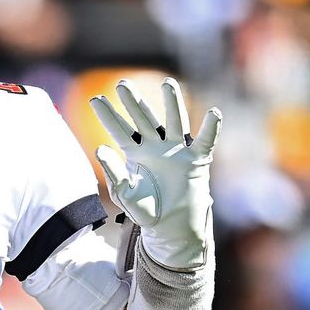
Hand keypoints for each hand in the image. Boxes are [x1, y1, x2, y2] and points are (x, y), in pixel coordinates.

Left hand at [90, 78, 220, 269]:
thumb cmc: (146, 210)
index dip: (109, 115)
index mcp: (135, 153)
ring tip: (168, 84)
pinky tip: (213, 112)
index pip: (119, 130)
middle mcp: (156, 146)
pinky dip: (211, 128)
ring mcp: (177, 150)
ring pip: (175, 121)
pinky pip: (205, 141)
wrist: (171, 226)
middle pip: (144, 119)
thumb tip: (100, 148)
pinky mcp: (197, 160)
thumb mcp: (125, 193)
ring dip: (172, 103)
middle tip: (123, 84)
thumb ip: (113, 173)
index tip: (95, 100)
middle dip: (134, 102)